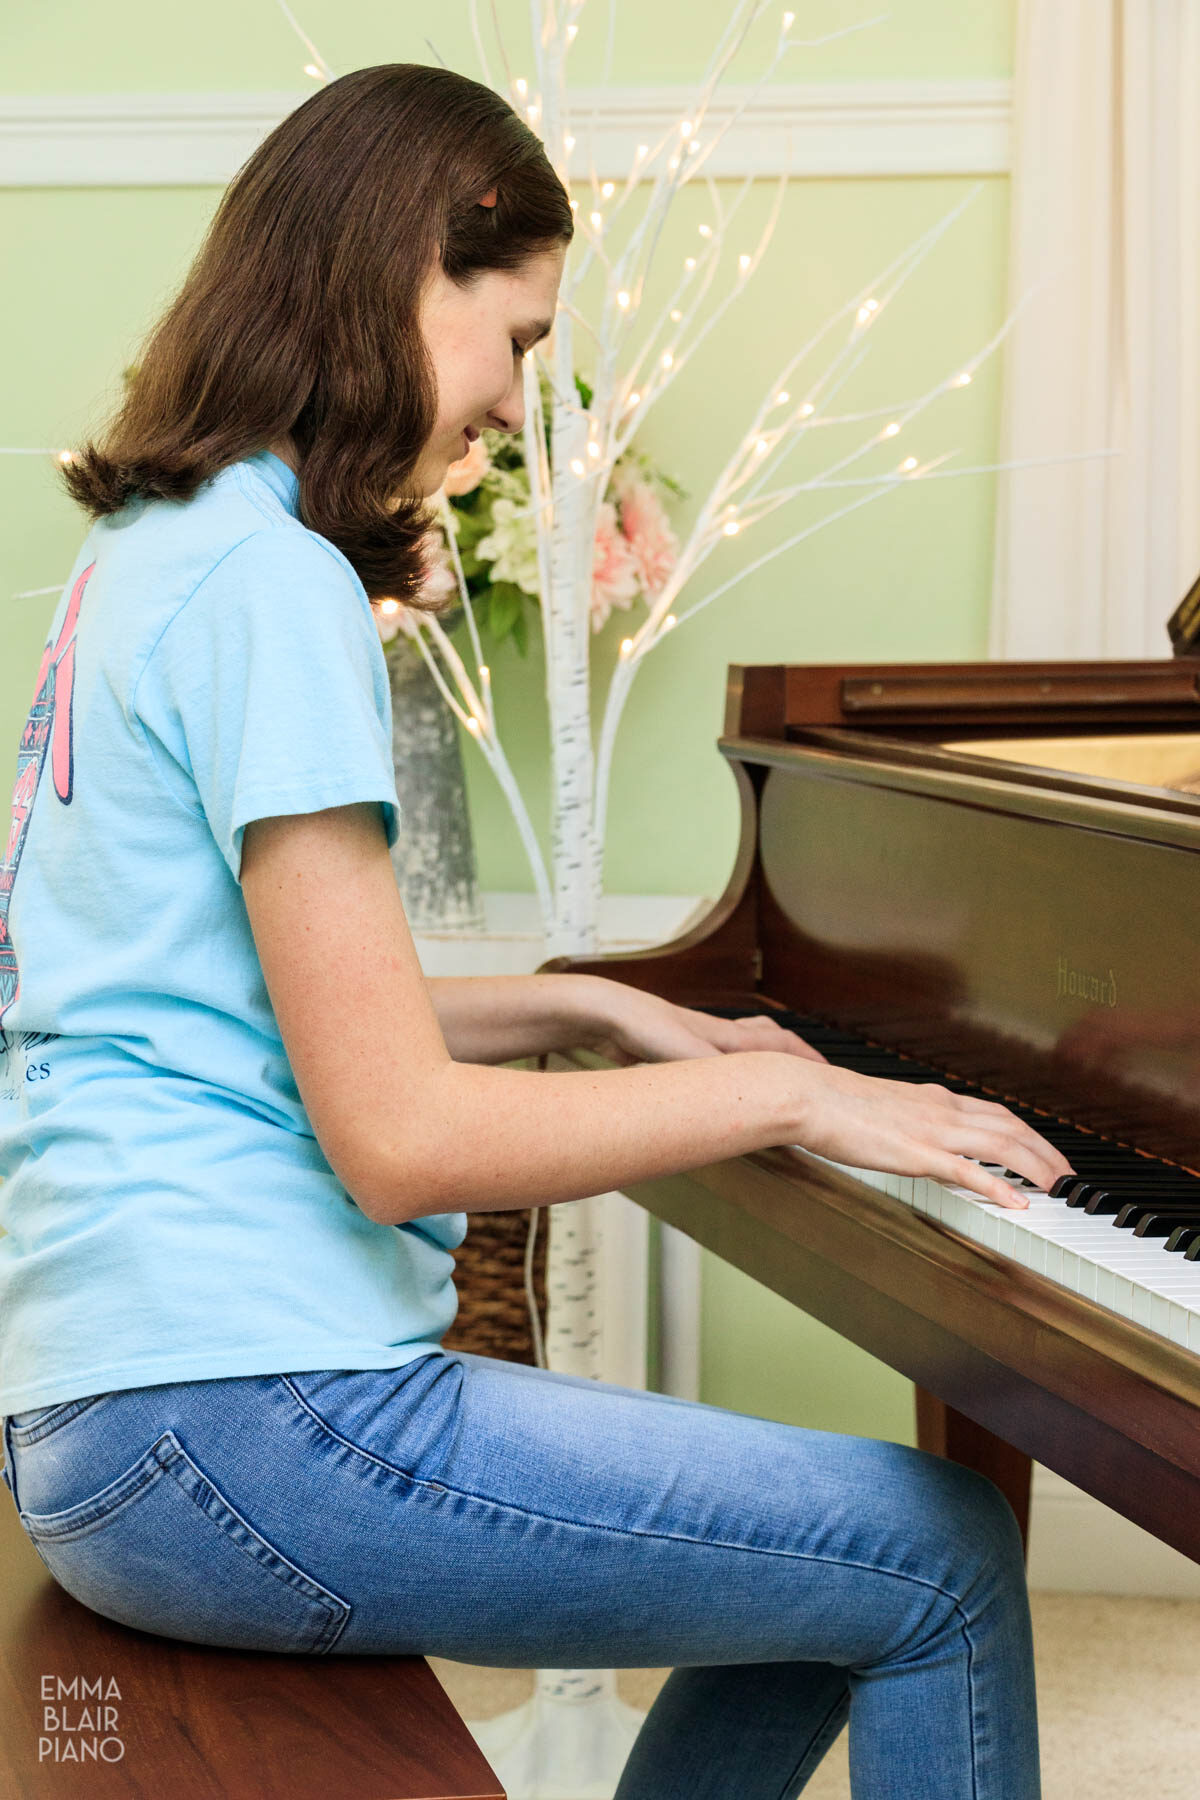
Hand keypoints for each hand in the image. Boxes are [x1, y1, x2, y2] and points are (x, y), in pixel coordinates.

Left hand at [582, 979, 826, 1067]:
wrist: (605, 1011)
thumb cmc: (644, 1027)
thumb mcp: (688, 1054)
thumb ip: (719, 1074)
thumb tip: (753, 1096)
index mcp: (727, 1037)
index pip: (780, 1045)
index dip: (808, 1060)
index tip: (831, 1075)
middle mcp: (716, 1034)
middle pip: (766, 1039)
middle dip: (793, 1054)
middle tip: (812, 1072)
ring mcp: (694, 1038)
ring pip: (740, 1045)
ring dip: (761, 1056)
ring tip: (773, 1073)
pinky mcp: (673, 1046)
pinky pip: (711, 1057)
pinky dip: (726, 1067)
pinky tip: (717, 1082)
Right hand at [788, 1062, 1072, 1208]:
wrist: (808, 1096)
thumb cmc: (834, 1104)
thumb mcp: (884, 1108)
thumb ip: (910, 1119)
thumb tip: (919, 1136)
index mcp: (934, 1099)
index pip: (997, 1114)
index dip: (1030, 1134)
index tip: (1048, 1153)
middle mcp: (942, 1110)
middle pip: (1012, 1127)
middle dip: (1047, 1152)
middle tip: (1069, 1177)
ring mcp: (932, 1130)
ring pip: (1001, 1145)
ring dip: (1037, 1167)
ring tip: (1060, 1189)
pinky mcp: (916, 1153)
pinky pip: (968, 1171)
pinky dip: (999, 1187)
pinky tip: (1017, 1204)